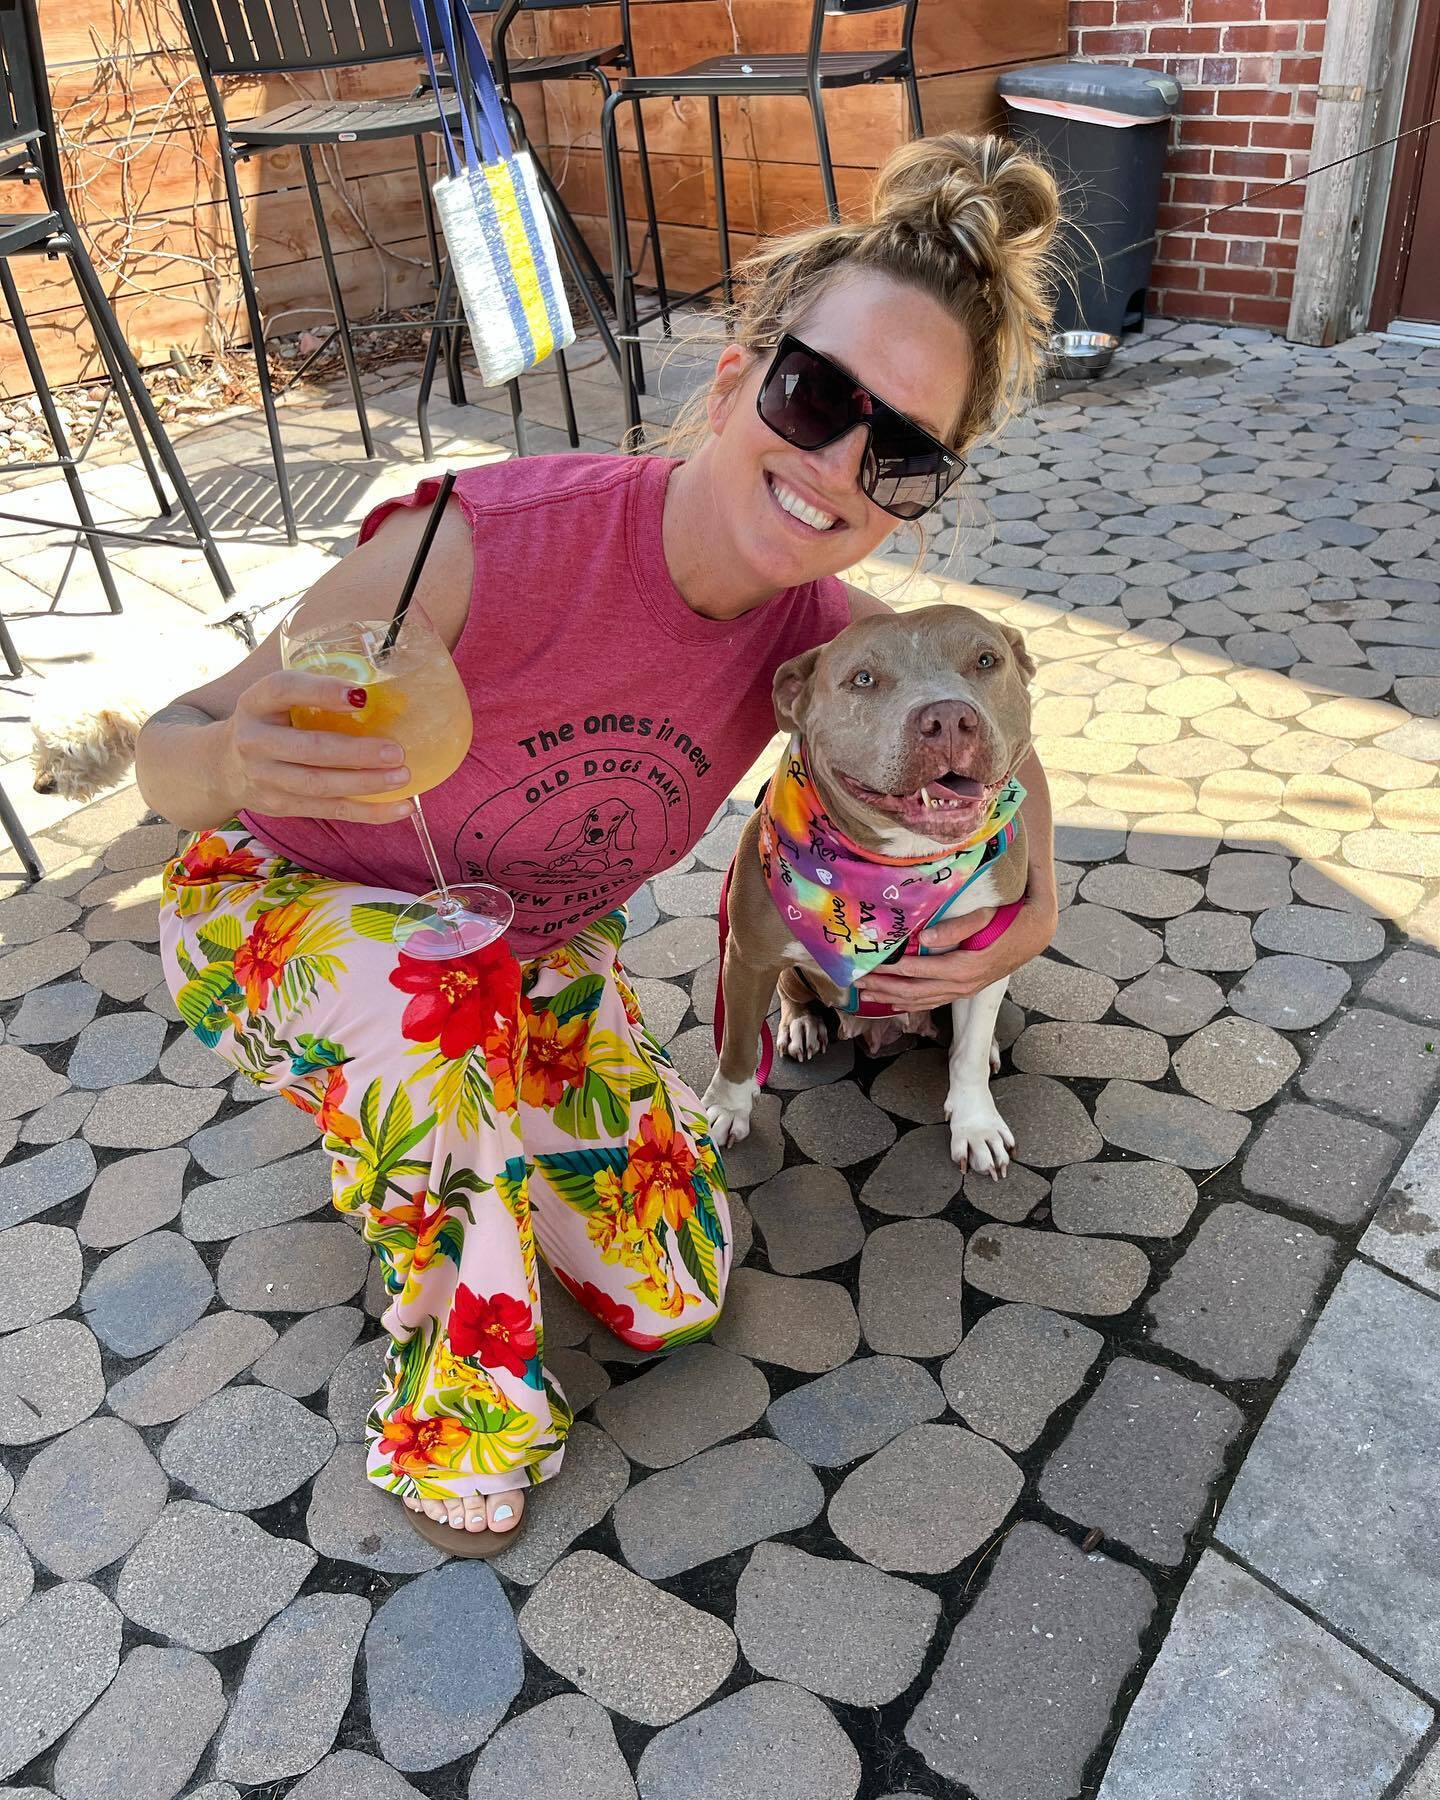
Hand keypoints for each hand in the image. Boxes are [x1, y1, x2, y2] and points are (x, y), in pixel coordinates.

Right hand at [221, 671, 414, 823]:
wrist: (224, 766)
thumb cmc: (269, 723)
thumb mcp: (276, 700)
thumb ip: (313, 694)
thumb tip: (382, 696)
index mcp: (255, 702)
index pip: (283, 689)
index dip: (321, 691)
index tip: (361, 695)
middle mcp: (255, 741)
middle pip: (310, 749)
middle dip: (357, 752)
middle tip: (397, 750)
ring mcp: (265, 778)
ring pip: (320, 785)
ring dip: (366, 784)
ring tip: (402, 776)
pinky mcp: (281, 806)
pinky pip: (330, 811)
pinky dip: (368, 812)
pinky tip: (400, 808)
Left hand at [856, 891, 1058, 1008]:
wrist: (1032, 936)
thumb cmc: (1007, 921)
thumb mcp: (985, 917)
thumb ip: (957, 928)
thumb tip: (924, 938)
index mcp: (963, 966)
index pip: (918, 970)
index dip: (891, 969)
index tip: (869, 966)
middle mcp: (961, 985)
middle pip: (914, 990)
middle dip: (883, 987)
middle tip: (856, 982)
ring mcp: (962, 991)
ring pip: (921, 1000)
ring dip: (891, 997)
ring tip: (865, 994)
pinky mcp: (964, 991)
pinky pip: (932, 1002)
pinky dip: (910, 1004)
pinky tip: (893, 1003)